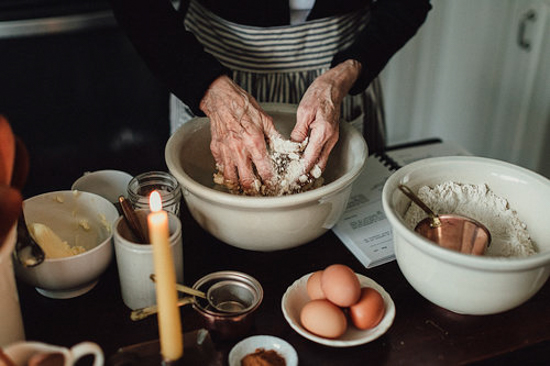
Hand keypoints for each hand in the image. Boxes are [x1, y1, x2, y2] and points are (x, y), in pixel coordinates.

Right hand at [200, 75, 278, 192]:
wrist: (221, 98)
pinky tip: (233, 172)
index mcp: (254, 142)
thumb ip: (274, 136)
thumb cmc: (242, 105)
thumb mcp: (265, 119)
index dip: (270, 181)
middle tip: (259, 191)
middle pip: (246, 181)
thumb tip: (284, 147)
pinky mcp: (216, 150)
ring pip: (231, 179)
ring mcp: (226, 151)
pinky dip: (226, 173)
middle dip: (254, 189)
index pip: (265, 170)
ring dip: (238, 185)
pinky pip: (221, 168)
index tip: (272, 184)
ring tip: (245, 186)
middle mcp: (239, 150)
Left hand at [291, 59, 361, 173]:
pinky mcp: (330, 137)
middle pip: (318, 165)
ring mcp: (332, 139)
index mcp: (323, 133)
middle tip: (293, 183)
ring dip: (310, 169)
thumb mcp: (303, 113)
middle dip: (306, 175)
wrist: (333, 87)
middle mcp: (330, 139)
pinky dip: (313, 160)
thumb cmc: (319, 95)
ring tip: (296, 176)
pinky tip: (303, 162)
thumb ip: (298, 133)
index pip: (310, 159)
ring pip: (321, 161)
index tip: (291, 178)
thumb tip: (292, 148)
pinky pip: (322, 154)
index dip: (300, 171)